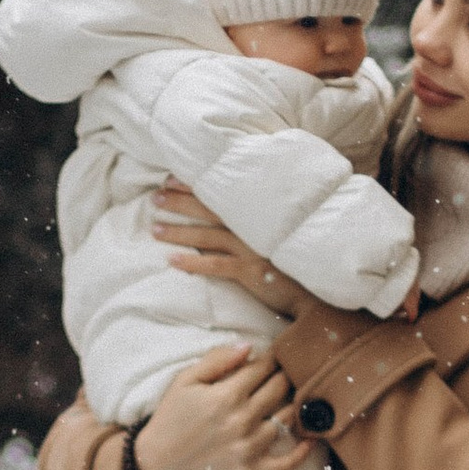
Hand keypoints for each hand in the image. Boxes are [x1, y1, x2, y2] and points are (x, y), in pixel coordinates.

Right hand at [133, 346, 319, 469]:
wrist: (157, 463)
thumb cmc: (171, 418)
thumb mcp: (185, 380)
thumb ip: (217, 359)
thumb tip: (249, 346)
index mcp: (226, 395)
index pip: (263, 368)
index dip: (271, 358)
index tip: (274, 355)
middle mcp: (242, 421)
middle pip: (280, 389)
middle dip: (285, 375)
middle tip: (287, 371)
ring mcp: (249, 448)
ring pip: (288, 419)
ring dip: (294, 404)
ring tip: (295, 396)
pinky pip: (287, 464)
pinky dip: (303, 452)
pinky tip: (311, 439)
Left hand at [153, 183, 304, 321]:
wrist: (315, 289)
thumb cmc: (295, 259)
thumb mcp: (279, 230)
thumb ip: (258, 217)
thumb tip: (233, 209)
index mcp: (257, 213)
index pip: (220, 193)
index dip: (193, 185)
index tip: (170, 180)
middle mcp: (252, 226)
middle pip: (209, 209)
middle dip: (180, 202)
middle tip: (155, 198)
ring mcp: (251, 247)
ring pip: (207, 236)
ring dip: (178, 232)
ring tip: (154, 230)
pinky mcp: (250, 270)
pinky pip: (216, 265)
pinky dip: (192, 262)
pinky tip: (172, 261)